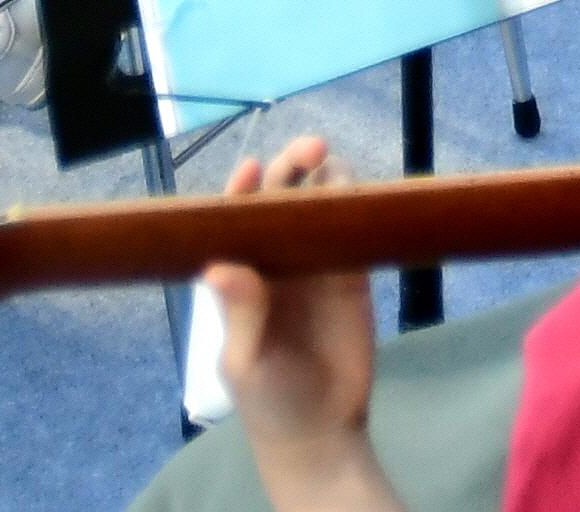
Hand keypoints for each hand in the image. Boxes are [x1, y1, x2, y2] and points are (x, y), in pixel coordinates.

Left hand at [197, 138, 396, 509]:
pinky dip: (358, 208)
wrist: (321, 433)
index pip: (237, 219)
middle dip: (291, 167)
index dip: (244, 188)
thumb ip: (240, 314)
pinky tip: (363, 194)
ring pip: (320, 205)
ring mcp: (315, 266)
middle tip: (311, 147)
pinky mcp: (352, 278)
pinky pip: (354, 232)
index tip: (254, 168)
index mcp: (240, 276)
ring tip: (335, 165)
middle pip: (281, 198)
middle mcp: (275, 261)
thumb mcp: (244, 363)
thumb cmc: (268, 401)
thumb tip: (217, 267)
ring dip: (326, 178)